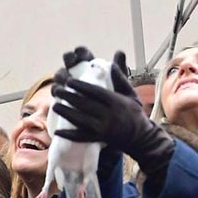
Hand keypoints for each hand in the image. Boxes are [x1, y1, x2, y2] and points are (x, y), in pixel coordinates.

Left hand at [51, 48, 174, 177]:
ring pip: (81, 120)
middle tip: (58, 90)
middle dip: (69, 97)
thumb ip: (120, 78)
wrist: (141, 137)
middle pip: (85, 105)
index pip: (95, 92)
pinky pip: (82, 137)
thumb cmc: (134, 112)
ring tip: (55, 105)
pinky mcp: (99, 139)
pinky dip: (69, 135)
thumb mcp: (130, 94)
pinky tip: (57, 132)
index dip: (81, 86)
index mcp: (116, 102)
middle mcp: (109, 115)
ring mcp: (103, 128)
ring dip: (66, 113)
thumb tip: (115, 58)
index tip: (69, 81)